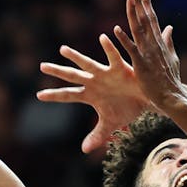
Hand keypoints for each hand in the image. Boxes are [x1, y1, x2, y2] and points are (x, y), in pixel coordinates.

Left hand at [38, 34, 156, 152]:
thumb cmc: (127, 109)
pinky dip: (109, 48)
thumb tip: (84, 150)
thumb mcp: (110, 124)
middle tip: (41, 66)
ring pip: (88, 65)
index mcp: (90, 95)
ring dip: (76, 58)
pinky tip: (103, 37)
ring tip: (63, 50)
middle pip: (73, 77)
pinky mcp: (120, 69)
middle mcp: (95, 82)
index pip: (68, 95)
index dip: (54, 95)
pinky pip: (113, 57)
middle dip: (58, 72)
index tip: (38, 95)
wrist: (147, 102)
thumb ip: (96, 135)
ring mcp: (106, 74)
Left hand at [112, 0, 186, 113]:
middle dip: (140, 2)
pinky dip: (123, 39)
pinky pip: (130, 49)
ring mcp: (147, 54)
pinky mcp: (140, 64)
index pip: (152, 18)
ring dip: (133, 13)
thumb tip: (170, 27)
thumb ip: (169, 42)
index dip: (146, 4)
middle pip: (145, 19)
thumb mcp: (173, 58)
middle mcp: (154, 44)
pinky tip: (115, 29)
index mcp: (160, 42)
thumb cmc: (171, 80)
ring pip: (138, 29)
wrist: (172, 96)